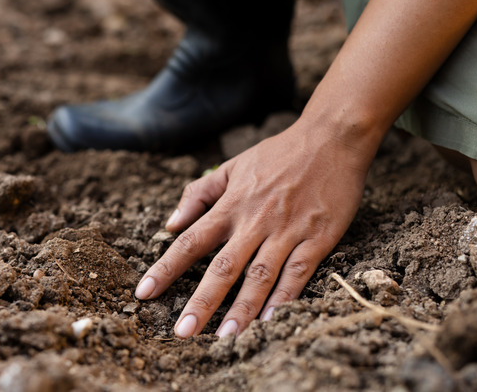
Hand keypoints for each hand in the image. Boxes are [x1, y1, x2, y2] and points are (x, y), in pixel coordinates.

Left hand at [134, 118, 371, 337]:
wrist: (332, 139)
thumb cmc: (279, 153)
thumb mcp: (233, 166)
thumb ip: (200, 194)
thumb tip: (171, 222)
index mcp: (231, 205)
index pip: (190, 241)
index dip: (166, 268)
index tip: (144, 293)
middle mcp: (254, 221)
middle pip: (223, 266)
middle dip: (201, 301)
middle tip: (182, 332)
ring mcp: (287, 231)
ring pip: (260, 275)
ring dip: (242, 309)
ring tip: (225, 337)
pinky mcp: (318, 238)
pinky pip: (298, 272)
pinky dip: (284, 297)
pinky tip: (270, 320)